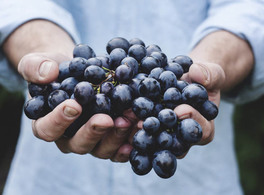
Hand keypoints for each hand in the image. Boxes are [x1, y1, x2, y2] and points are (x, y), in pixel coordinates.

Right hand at [19, 52, 135, 159]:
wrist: (79, 72)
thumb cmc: (57, 70)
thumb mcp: (39, 63)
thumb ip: (35, 67)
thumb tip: (48, 73)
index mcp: (47, 124)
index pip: (47, 129)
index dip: (59, 121)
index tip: (74, 105)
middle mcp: (69, 138)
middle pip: (78, 144)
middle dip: (93, 132)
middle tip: (106, 119)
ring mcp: (92, 141)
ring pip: (102, 148)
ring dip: (117, 136)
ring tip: (130, 119)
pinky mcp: (110, 139)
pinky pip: (120, 148)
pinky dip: (131, 141)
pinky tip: (141, 130)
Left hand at [124, 62, 225, 159]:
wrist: (185, 78)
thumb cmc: (201, 78)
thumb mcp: (211, 73)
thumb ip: (210, 74)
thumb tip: (197, 73)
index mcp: (203, 127)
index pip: (201, 131)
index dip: (192, 121)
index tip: (180, 109)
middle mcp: (182, 137)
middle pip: (173, 142)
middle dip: (160, 132)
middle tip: (146, 122)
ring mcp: (164, 135)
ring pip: (154, 139)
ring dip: (140, 131)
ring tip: (128, 119)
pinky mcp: (149, 128)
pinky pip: (141, 130)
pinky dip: (130, 123)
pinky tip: (120, 115)